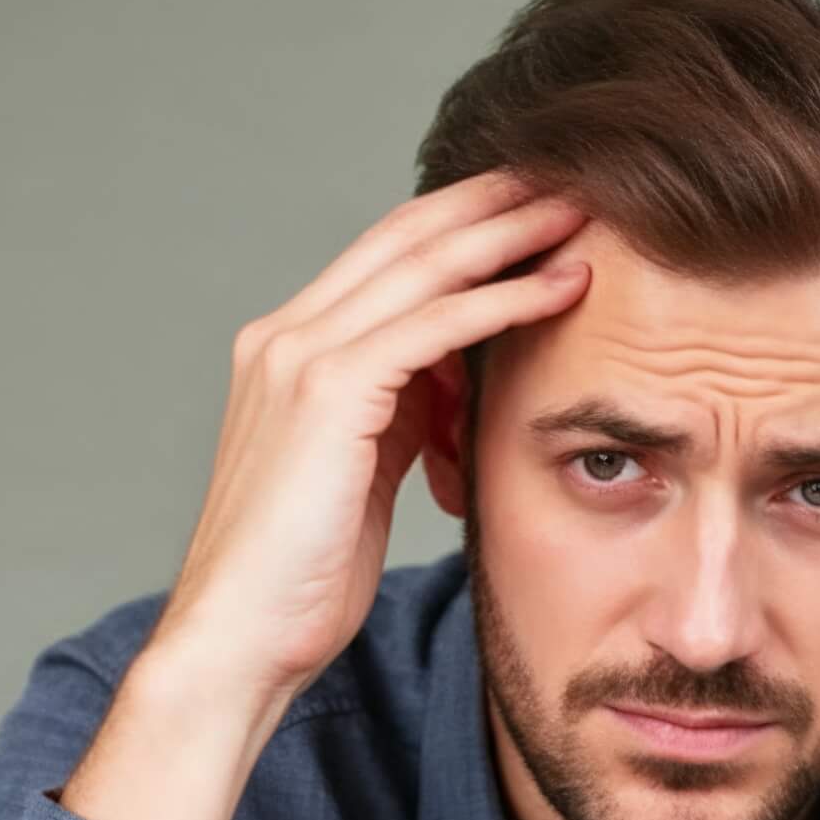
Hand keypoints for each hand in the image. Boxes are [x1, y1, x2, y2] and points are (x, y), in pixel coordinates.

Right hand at [159, 170, 591, 708]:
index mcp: (285, 352)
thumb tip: (454, 394)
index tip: (531, 204)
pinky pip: (436, 326)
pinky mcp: (329, 394)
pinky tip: (562, 287)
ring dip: (511, 234)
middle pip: (405, 238)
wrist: (238, 641)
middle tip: (569, 178)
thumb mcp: (361, 479)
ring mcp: (299, 358)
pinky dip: (505, 299)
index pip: (384, 257)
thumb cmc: (301, 581)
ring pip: (425, 267)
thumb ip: (397, 421)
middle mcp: (284, 338)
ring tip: (581, 213)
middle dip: (491, 202)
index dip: (460, 221)